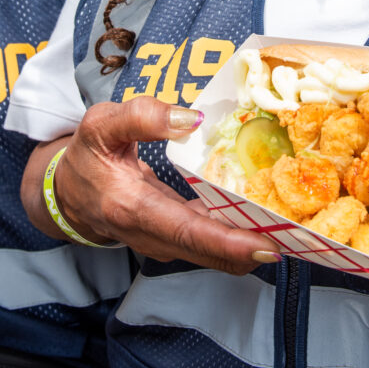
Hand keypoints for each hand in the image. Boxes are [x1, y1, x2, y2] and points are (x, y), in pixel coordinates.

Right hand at [48, 99, 279, 274]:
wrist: (67, 193)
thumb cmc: (85, 156)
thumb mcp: (101, 124)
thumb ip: (143, 116)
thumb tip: (190, 118)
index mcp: (131, 207)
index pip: (185, 231)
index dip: (227, 242)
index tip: (266, 244)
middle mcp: (150, 235)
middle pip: (209, 251)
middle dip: (255, 248)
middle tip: (301, 236)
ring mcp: (163, 242)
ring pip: (214, 252)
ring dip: (251, 242)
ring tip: (293, 226)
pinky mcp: (174, 239)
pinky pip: (210, 243)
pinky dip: (238, 236)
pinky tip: (266, 219)